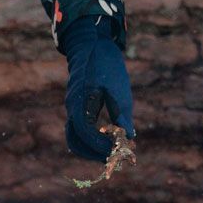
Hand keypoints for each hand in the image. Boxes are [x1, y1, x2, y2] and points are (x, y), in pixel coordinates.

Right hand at [61, 19, 134, 161]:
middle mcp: (72, 109)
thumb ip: (122, 114)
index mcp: (79, 104)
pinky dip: (90, 139)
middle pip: (75, 141)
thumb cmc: (105, 64)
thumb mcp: (118, 88)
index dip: (99, 146)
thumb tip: (129, 137)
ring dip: (91, 148)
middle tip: (113, 158)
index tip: (116, 151)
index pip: (85, 134)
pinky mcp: (77, 106)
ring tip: (112, 151)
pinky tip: (108, 137)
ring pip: (75, 138)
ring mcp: (72, 108)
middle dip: (93, 153)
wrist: (90, 44)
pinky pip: (79, 129)